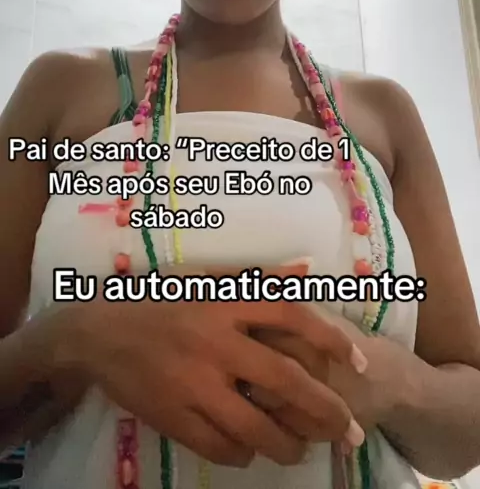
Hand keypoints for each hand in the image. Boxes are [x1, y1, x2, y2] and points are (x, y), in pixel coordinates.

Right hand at [68, 263, 365, 467]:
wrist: (97, 331)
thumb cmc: (158, 300)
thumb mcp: (207, 279)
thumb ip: (258, 278)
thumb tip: (307, 270)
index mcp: (225, 303)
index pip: (292, 316)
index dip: (331, 340)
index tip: (360, 363)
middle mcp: (215, 342)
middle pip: (284, 381)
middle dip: (325, 408)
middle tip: (350, 430)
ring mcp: (193, 383)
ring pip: (255, 426)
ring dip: (288, 444)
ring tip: (303, 450)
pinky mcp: (172, 416)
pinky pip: (219, 447)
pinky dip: (242, 455)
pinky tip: (251, 452)